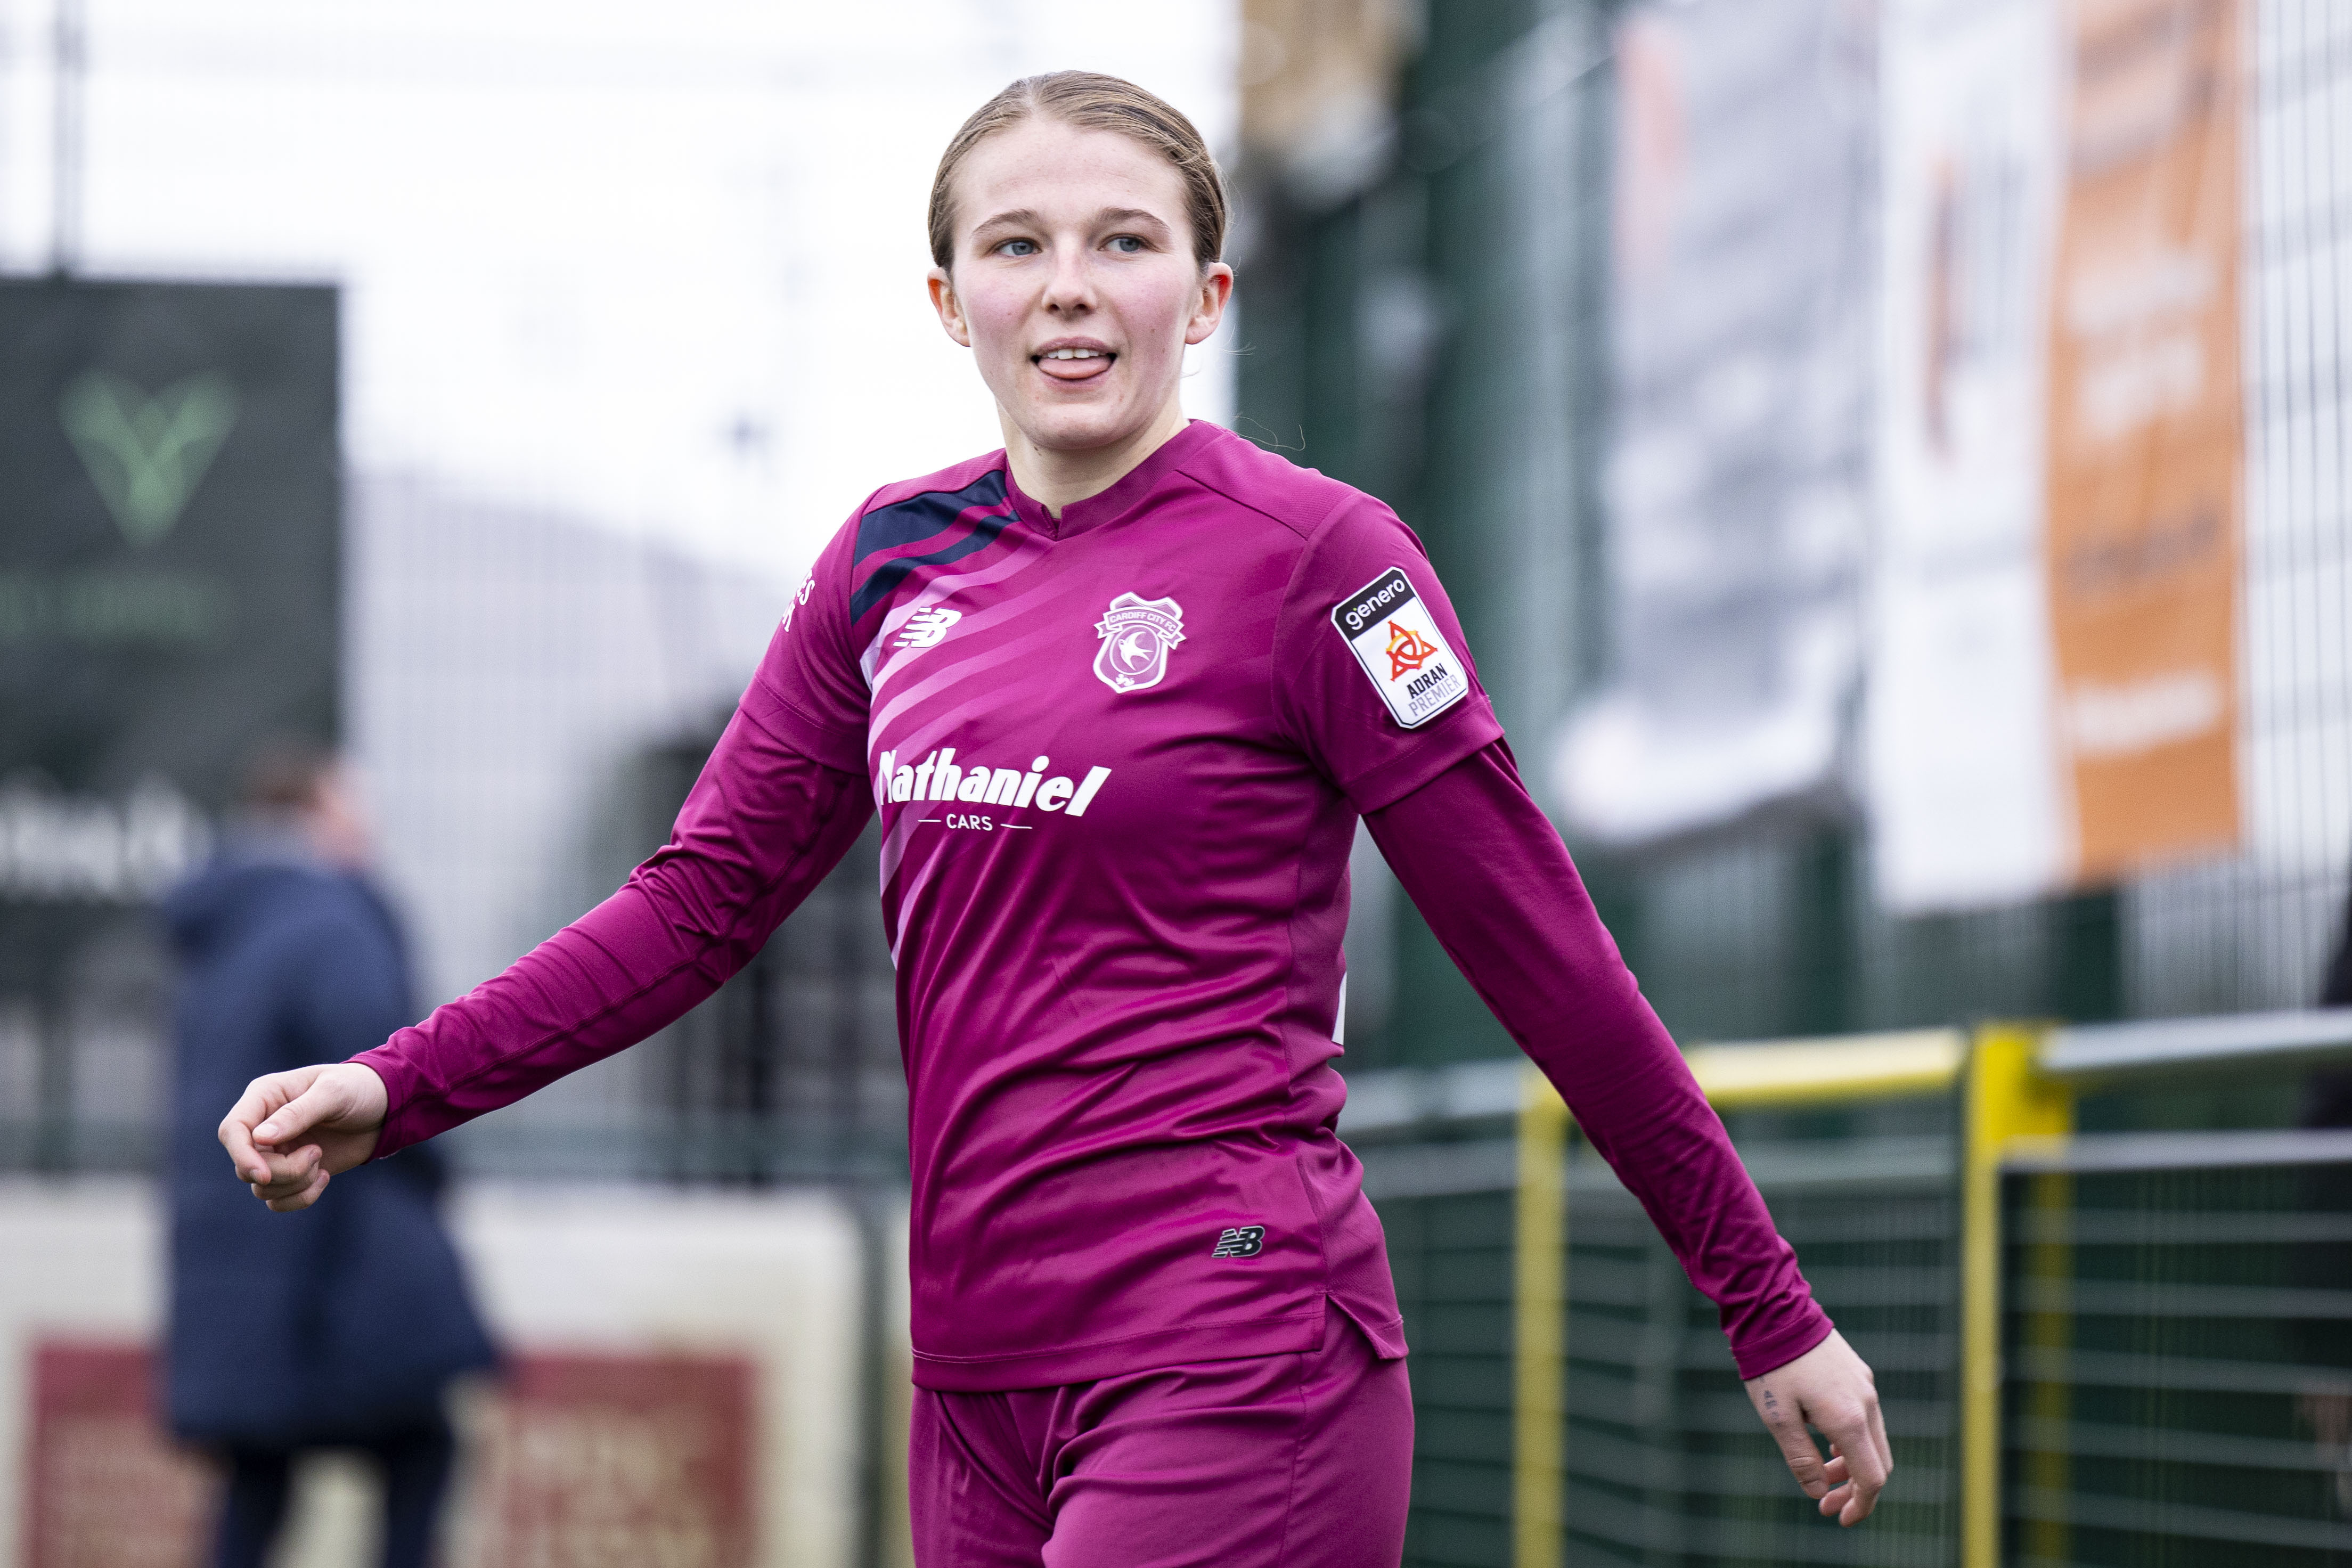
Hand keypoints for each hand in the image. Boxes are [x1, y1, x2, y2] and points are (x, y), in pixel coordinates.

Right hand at [218, 1062, 388, 1211]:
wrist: (385, 1108)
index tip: (265, 1175)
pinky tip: (324, 1177)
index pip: (232, 1130)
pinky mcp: (291, 1173)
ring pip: (261, 1188)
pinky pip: (278, 1201)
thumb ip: (298, 1113)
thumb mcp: (333, 1093)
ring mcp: (275, 1152)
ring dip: (295, 1183)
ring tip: (321, 1158)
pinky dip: (301, 1197)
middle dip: (282, 1171)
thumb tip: (259, 1138)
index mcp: (264, 1097)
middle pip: (246, 1166)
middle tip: (316, 1153)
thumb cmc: (359, 1088)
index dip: (242, 1156)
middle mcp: (262, 1126)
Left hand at [1742, 1330, 1890, 1525]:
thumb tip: (1818, 1491)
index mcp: (1849, 1419)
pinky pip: (1866, 1418)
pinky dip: (1851, 1440)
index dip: (1860, 1505)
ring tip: (1822, 1476)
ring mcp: (1865, 1386)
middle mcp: (1866, 1403)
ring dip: (1852, 1464)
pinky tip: (1826, 1444)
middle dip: (1855, 1489)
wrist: (1775, 1310)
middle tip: (1825, 1504)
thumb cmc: (1772, 1366)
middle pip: (1877, 1462)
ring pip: (1872, 1440)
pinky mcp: (1858, 1373)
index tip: (1840, 1518)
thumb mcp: (1778, 1419)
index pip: (1871, 1478)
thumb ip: (1801, 1459)